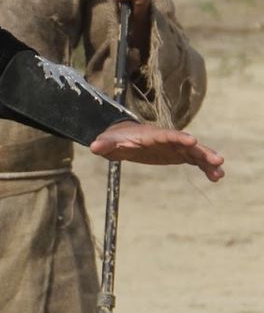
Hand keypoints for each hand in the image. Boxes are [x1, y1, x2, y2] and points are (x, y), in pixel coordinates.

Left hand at [90, 120, 223, 181]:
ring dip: (207, 162)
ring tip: (220, 174)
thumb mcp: (109, 142)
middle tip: (218, 160)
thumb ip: (104, 144)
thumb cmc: (116, 139)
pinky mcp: (177, 155)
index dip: (179, 137)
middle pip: (187, 144)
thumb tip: (93, 147)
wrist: (122, 137)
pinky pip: (194, 161)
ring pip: (194, 153)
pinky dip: (204, 167)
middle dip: (202, 151)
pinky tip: (215, 177)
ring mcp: (174, 147)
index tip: (192, 140)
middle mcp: (168, 139)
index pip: (168, 135)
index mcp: (152, 135)